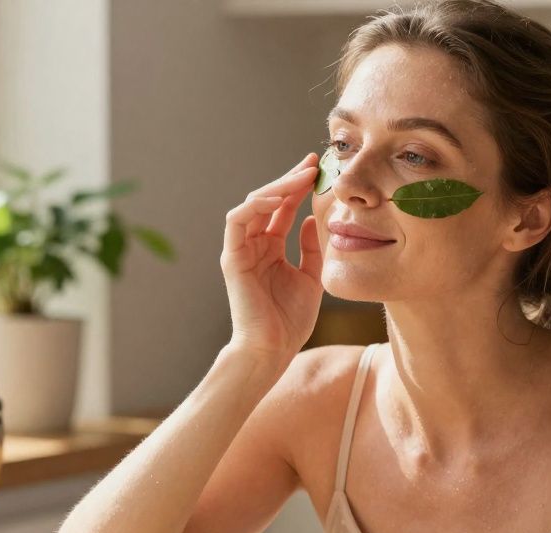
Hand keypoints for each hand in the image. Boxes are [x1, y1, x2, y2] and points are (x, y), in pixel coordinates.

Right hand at [221, 152, 323, 365]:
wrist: (272, 349)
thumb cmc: (290, 321)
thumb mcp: (311, 278)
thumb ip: (310, 249)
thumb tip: (309, 219)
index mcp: (270, 249)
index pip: (282, 209)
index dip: (298, 187)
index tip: (319, 169)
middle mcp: (253, 245)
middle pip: (268, 201)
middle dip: (289, 179)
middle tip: (311, 163)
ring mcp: (240, 250)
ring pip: (253, 205)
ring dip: (276, 188)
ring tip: (300, 177)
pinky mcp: (232, 257)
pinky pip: (238, 220)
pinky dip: (256, 205)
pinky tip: (278, 197)